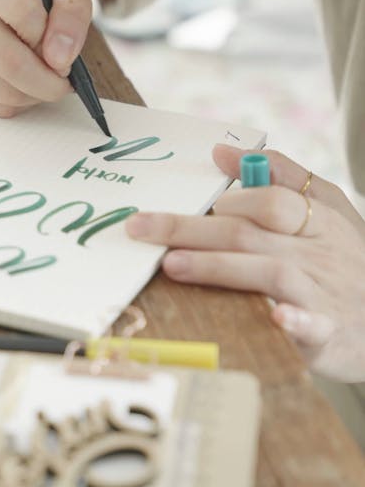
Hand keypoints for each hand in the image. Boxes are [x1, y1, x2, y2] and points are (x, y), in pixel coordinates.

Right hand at [0, 0, 92, 116]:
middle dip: (47, 82)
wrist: (9, 0)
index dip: (53, 37)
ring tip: (44, 81)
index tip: (65, 48)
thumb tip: (59, 58)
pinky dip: (15, 104)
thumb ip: (73, 10)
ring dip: (33, 95)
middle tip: (63, 81)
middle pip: (9, 61)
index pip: (24, 11)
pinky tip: (23, 86)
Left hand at [126, 145, 364, 381]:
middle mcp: (316, 252)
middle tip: (141, 228)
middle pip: (249, 233)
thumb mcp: (328, 209)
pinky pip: (311, 326)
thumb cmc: (347, 260)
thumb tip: (222, 152)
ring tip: (172, 265)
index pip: (268, 200)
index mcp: (315, 219)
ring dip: (218, 268)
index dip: (225, 200)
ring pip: (268, 273)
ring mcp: (322, 292)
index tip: (179, 199)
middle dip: (190, 229)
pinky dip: (292, 321)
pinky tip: (271, 316)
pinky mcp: (328, 334)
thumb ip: (281, 175)